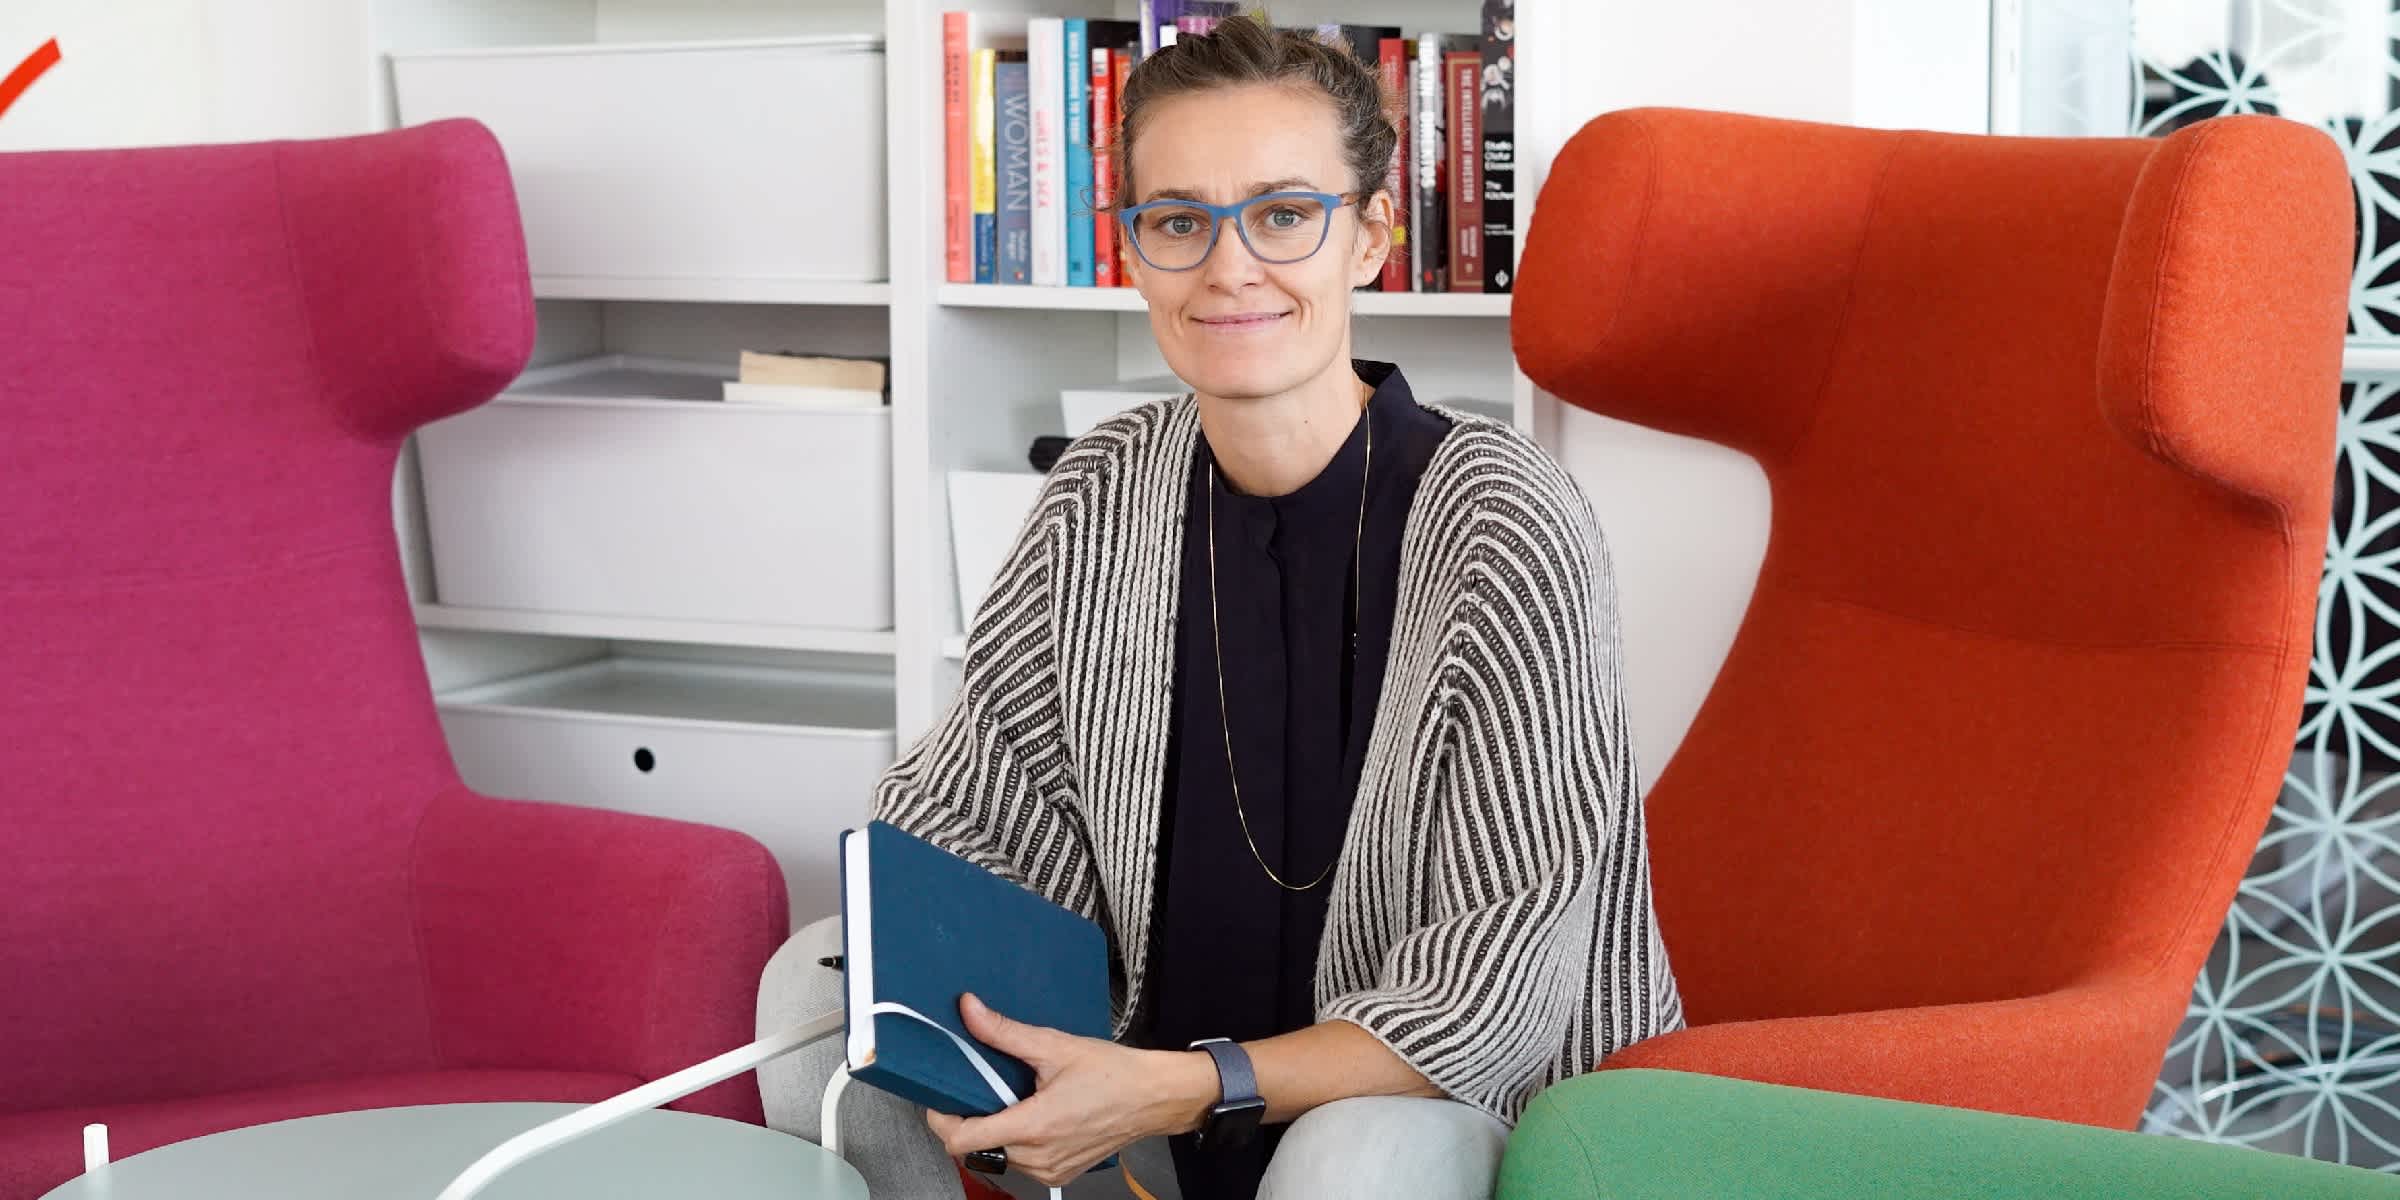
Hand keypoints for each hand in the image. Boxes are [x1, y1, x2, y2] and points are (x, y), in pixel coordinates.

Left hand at [925, 992, 1216, 1187]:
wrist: (1154, 1097)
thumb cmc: (1114, 1074)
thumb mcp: (1055, 1045)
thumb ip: (1004, 1031)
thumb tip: (969, 1011)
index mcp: (1033, 1126)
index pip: (962, 1141)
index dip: (941, 1120)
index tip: (939, 1100)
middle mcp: (1038, 1156)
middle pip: (976, 1149)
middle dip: (969, 1120)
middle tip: (979, 1089)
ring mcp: (1049, 1170)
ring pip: (998, 1157)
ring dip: (994, 1131)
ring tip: (1013, 1099)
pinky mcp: (1059, 1173)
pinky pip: (1021, 1163)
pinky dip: (1017, 1141)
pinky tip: (1032, 1114)